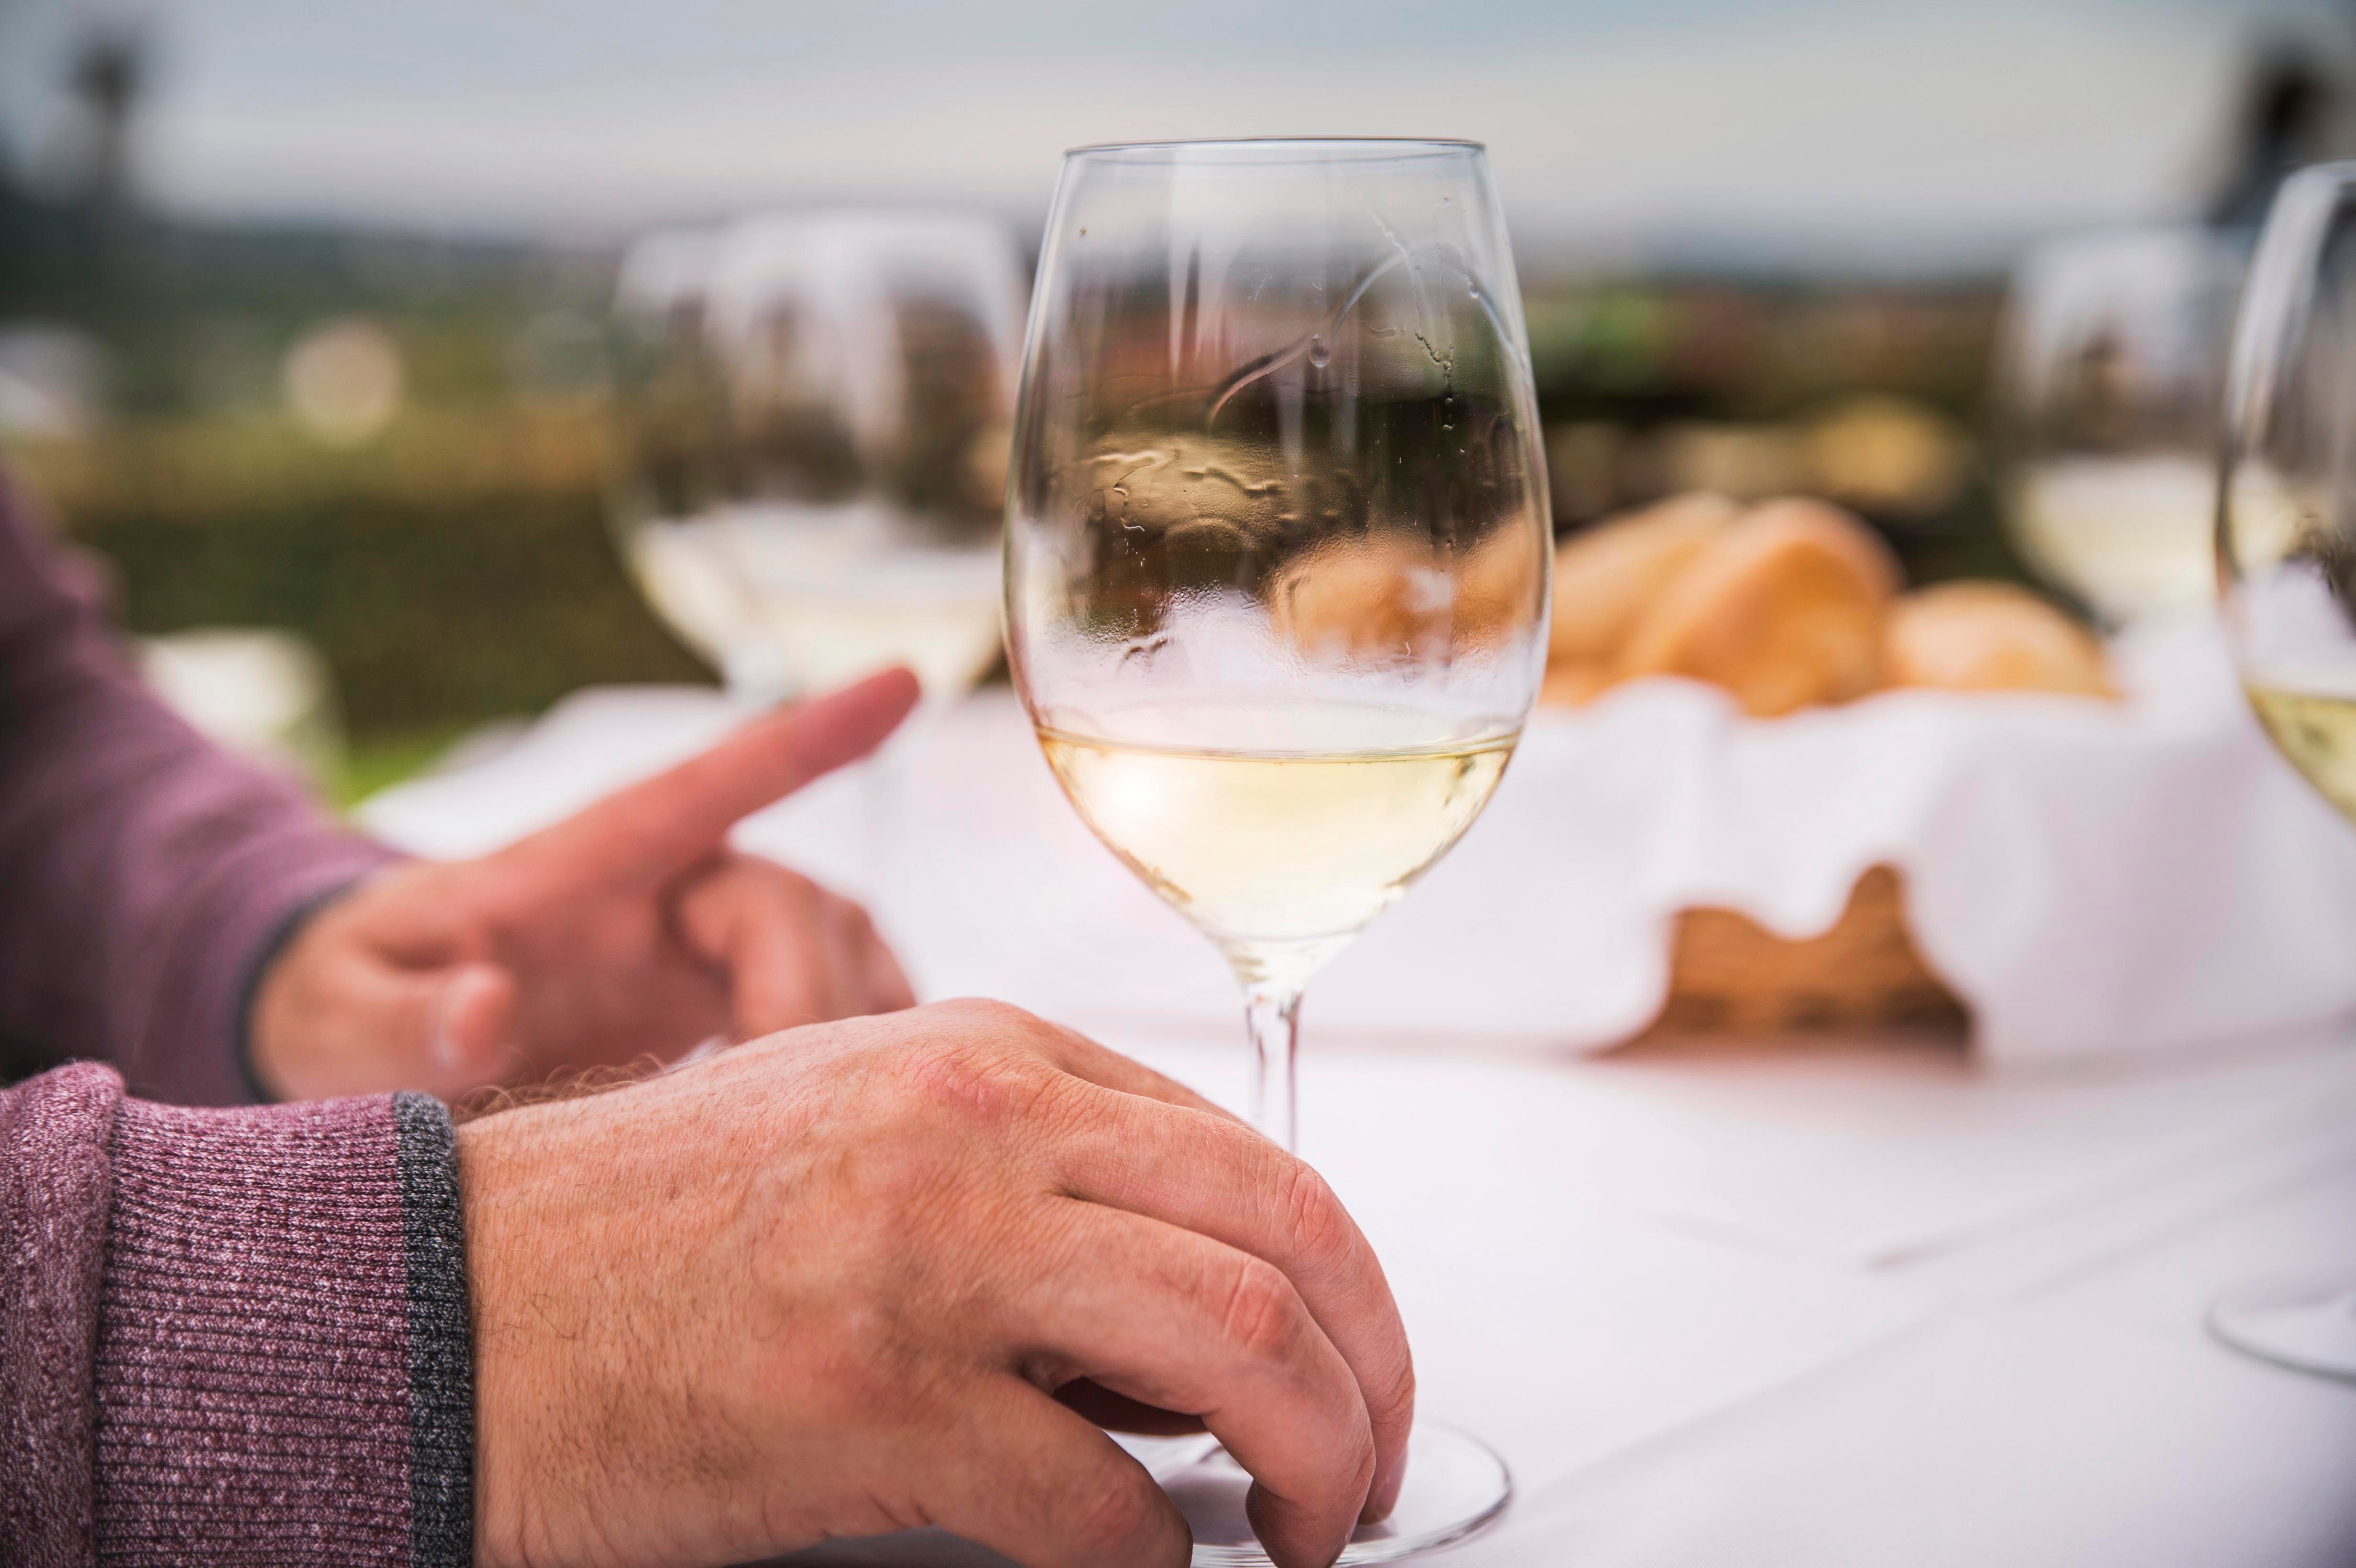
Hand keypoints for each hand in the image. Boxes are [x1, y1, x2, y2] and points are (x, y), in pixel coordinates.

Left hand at [250, 669, 921, 1100]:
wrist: (367, 1036)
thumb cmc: (347, 1005)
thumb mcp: (334, 1018)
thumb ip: (399, 1020)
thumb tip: (485, 1008)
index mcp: (573, 863)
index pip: (704, 782)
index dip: (806, 737)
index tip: (903, 687)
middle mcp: (661, 883)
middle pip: (782, 899)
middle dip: (804, 993)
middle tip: (785, 1107)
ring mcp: (700, 938)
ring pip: (831, 943)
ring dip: (850, 1017)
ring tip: (833, 1114)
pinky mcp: (726, 996)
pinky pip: (833, 995)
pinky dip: (858, 1040)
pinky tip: (850, 1105)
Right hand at [460, 999, 1414, 1567]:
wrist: (458, 1297)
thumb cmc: (658, 1228)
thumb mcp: (868, 1123)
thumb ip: (1034, 1170)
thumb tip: (1196, 1297)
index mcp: (988, 1054)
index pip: (1253, 1157)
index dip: (1345, 1284)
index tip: (1356, 1365)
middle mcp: (977, 1124)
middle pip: (1284, 1235)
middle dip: (1372, 1372)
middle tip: (1370, 1466)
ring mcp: (927, 1253)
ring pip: (1233, 1345)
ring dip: (1316, 1456)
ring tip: (1312, 1524)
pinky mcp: (870, 1396)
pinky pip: (1094, 1500)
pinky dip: (1151, 1554)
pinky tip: (1138, 1563)